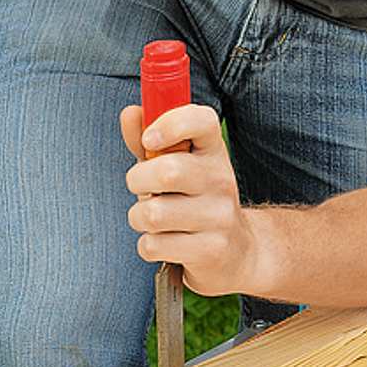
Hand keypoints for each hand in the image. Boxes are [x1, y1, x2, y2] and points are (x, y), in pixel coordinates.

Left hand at [121, 103, 264, 295]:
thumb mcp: (175, 166)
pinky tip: (164, 243)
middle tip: (142, 188)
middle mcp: (221, 180)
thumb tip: (130, 113)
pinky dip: (148, 246)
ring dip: (139, 218)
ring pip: (153, 214)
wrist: (236, 252)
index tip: (149, 139)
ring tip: (152, 219)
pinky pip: (155, 245)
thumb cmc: (193, 201)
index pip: (202, 121)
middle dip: (137, 180)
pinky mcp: (211, 250)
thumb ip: (149, 140)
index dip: (170, 123)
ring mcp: (220, 217)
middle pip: (167, 172)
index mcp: (213, 152)